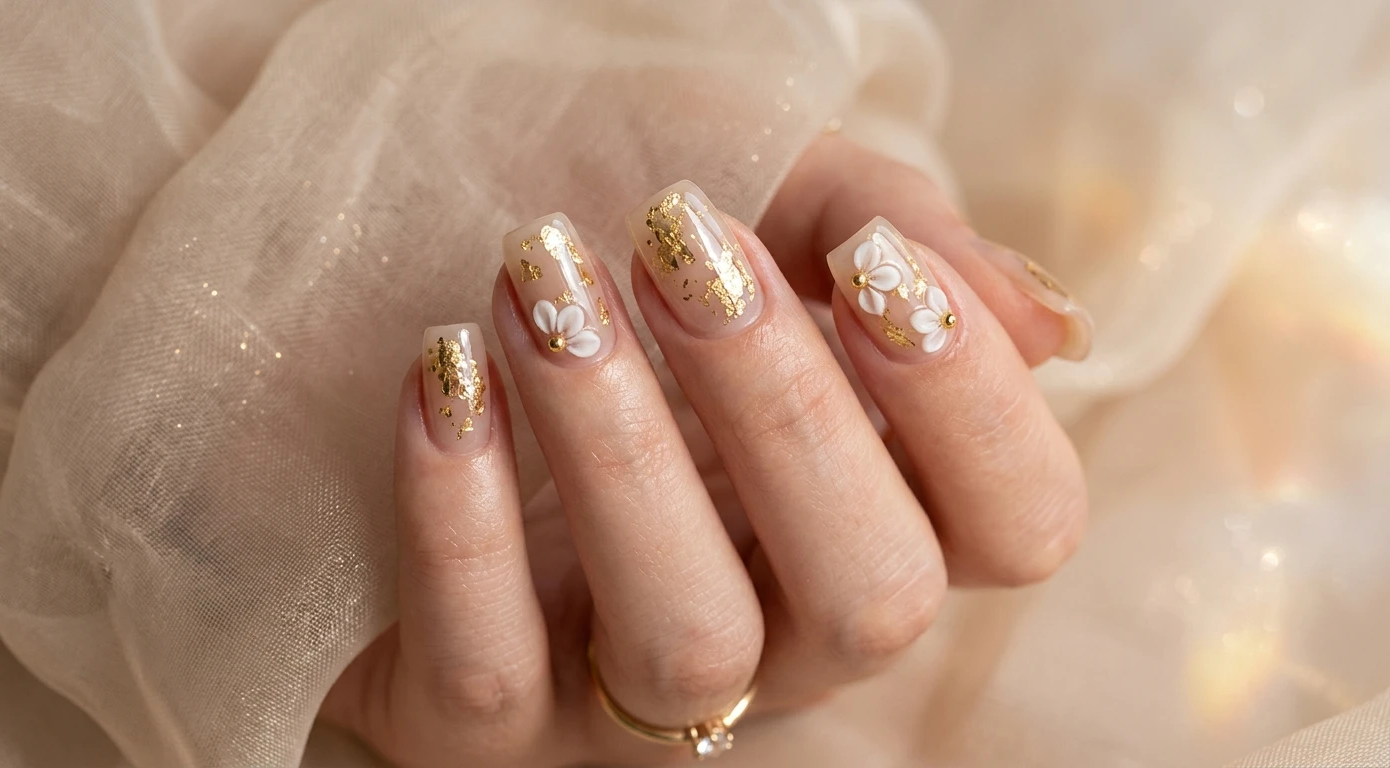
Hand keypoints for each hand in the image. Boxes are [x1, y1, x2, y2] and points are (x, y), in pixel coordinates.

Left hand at [321, 136, 1089, 765]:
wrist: (399, 318)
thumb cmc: (614, 259)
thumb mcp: (758, 198)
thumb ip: (888, 229)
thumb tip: (1055, 322)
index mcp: (873, 517)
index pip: (1021, 527)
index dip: (976, 404)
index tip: (869, 259)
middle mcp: (783, 635)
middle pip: (871, 597)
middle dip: (787, 410)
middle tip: (684, 246)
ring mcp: (634, 699)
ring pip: (690, 641)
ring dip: (622, 446)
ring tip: (546, 283)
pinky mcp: (485, 726)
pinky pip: (494, 668)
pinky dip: (468, 516)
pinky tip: (447, 371)